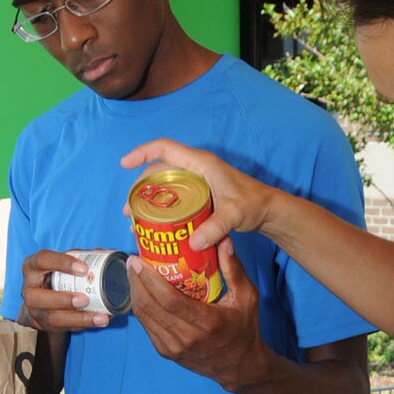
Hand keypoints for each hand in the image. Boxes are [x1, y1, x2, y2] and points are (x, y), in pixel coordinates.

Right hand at [17, 248, 111, 332]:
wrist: (43, 299)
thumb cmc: (54, 276)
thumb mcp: (62, 264)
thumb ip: (79, 257)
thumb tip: (101, 253)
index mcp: (32, 267)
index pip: (42, 260)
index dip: (62, 263)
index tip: (84, 268)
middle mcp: (28, 290)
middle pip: (37, 297)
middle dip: (63, 299)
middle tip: (86, 299)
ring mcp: (35, 310)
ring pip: (52, 318)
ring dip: (78, 318)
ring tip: (100, 317)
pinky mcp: (45, 325)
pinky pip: (64, 328)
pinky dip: (84, 325)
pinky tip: (99, 322)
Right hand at [120, 139, 276, 250]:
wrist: (269, 210)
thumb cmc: (254, 205)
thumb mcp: (234, 215)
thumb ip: (216, 228)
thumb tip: (193, 244)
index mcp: (200, 164)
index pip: (164, 149)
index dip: (141, 153)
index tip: (124, 164)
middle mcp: (196, 169)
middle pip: (159, 170)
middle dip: (141, 188)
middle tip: (129, 210)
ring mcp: (198, 182)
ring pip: (166, 185)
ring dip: (150, 200)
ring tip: (137, 221)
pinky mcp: (201, 195)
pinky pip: (175, 197)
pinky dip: (163, 209)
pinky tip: (157, 226)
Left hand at [126, 238, 267, 389]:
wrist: (239, 366)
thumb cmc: (243, 329)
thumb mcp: (246, 298)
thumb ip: (233, 269)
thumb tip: (222, 239)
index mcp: (206, 323)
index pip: (168, 300)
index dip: (149, 279)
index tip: (139, 260)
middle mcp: (187, 338)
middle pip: (150, 307)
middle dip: (136, 281)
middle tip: (132, 262)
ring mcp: (174, 348)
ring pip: (144, 317)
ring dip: (135, 293)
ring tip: (134, 274)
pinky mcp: (167, 352)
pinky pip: (147, 326)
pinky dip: (141, 307)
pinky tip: (141, 292)